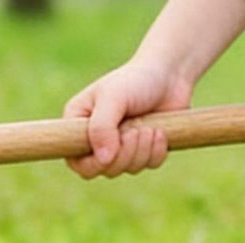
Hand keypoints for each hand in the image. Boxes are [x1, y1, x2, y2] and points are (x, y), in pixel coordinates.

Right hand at [61, 59, 193, 178]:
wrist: (169, 75)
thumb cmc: (135, 80)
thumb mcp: (113, 98)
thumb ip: (102, 128)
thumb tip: (103, 160)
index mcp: (79, 122)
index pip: (76, 161)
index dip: (93, 164)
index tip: (113, 147)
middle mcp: (97, 136)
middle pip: (104, 169)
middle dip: (125, 154)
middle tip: (137, 130)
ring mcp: (120, 145)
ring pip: (128, 169)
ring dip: (142, 150)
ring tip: (149, 127)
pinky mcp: (143, 149)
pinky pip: (148, 165)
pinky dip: (156, 152)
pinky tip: (160, 131)